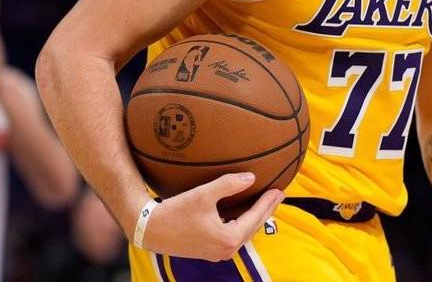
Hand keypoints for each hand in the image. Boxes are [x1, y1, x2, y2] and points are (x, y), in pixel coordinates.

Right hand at [141, 172, 283, 259]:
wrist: (150, 229)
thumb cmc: (177, 211)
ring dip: (256, 216)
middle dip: (266, 210)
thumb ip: (229, 184)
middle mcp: (225, 250)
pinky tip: (245, 211)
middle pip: (253, 227)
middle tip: (279, 195)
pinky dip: (243, 222)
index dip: (268, 202)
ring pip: (244, 232)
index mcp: (227, 238)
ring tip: (266, 201)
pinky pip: (234, 234)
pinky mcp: (209, 250)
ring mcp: (217, 252)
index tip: (280, 189)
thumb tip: (251, 178)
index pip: (255, 217)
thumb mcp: (205, 194)